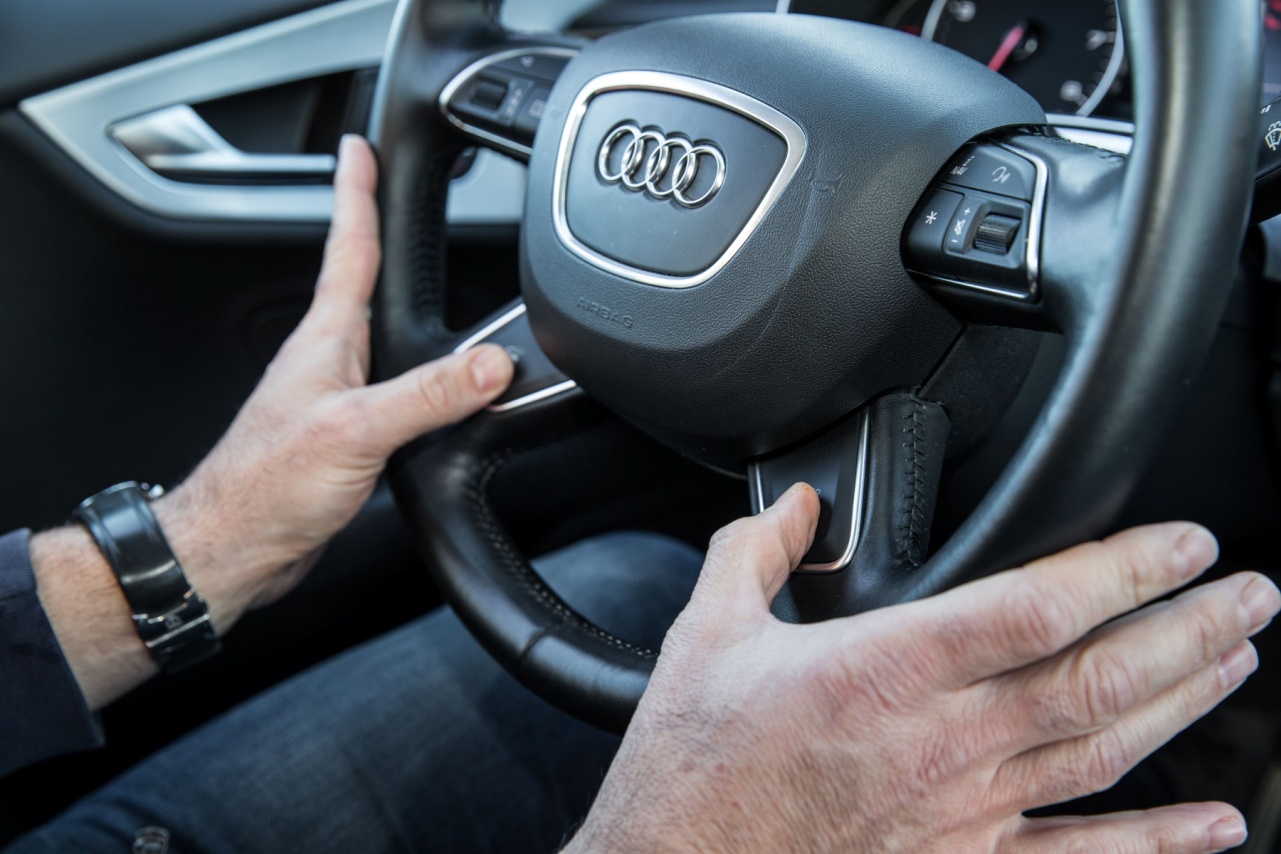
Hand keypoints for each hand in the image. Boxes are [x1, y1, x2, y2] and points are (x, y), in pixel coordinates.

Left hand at [154, 135, 513, 631]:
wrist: (234, 548)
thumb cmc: (267, 486)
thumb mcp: (356, 430)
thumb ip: (428, 396)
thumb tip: (493, 364)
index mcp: (327, 341)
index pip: (349, 249)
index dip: (357, 194)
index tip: (361, 148)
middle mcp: (331, 362)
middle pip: (365, 285)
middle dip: (383, 239)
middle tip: (397, 198)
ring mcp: (338, 399)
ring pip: (386, 342)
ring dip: (408, 313)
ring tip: (428, 282)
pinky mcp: (349, 439)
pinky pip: (395, 393)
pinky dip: (424, 380)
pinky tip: (438, 393)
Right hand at [570, 485, 1278, 853]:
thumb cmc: (695, 765)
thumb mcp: (706, 634)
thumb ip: (754, 552)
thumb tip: (797, 506)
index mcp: (884, 669)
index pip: (1038, 606)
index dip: (1126, 568)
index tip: (1181, 541)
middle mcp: (942, 741)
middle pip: (1099, 677)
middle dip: (1189, 628)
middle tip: (1252, 591)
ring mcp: (962, 811)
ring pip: (1105, 752)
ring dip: (1185, 704)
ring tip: (1240, 661)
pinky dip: (1156, 845)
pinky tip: (1215, 829)